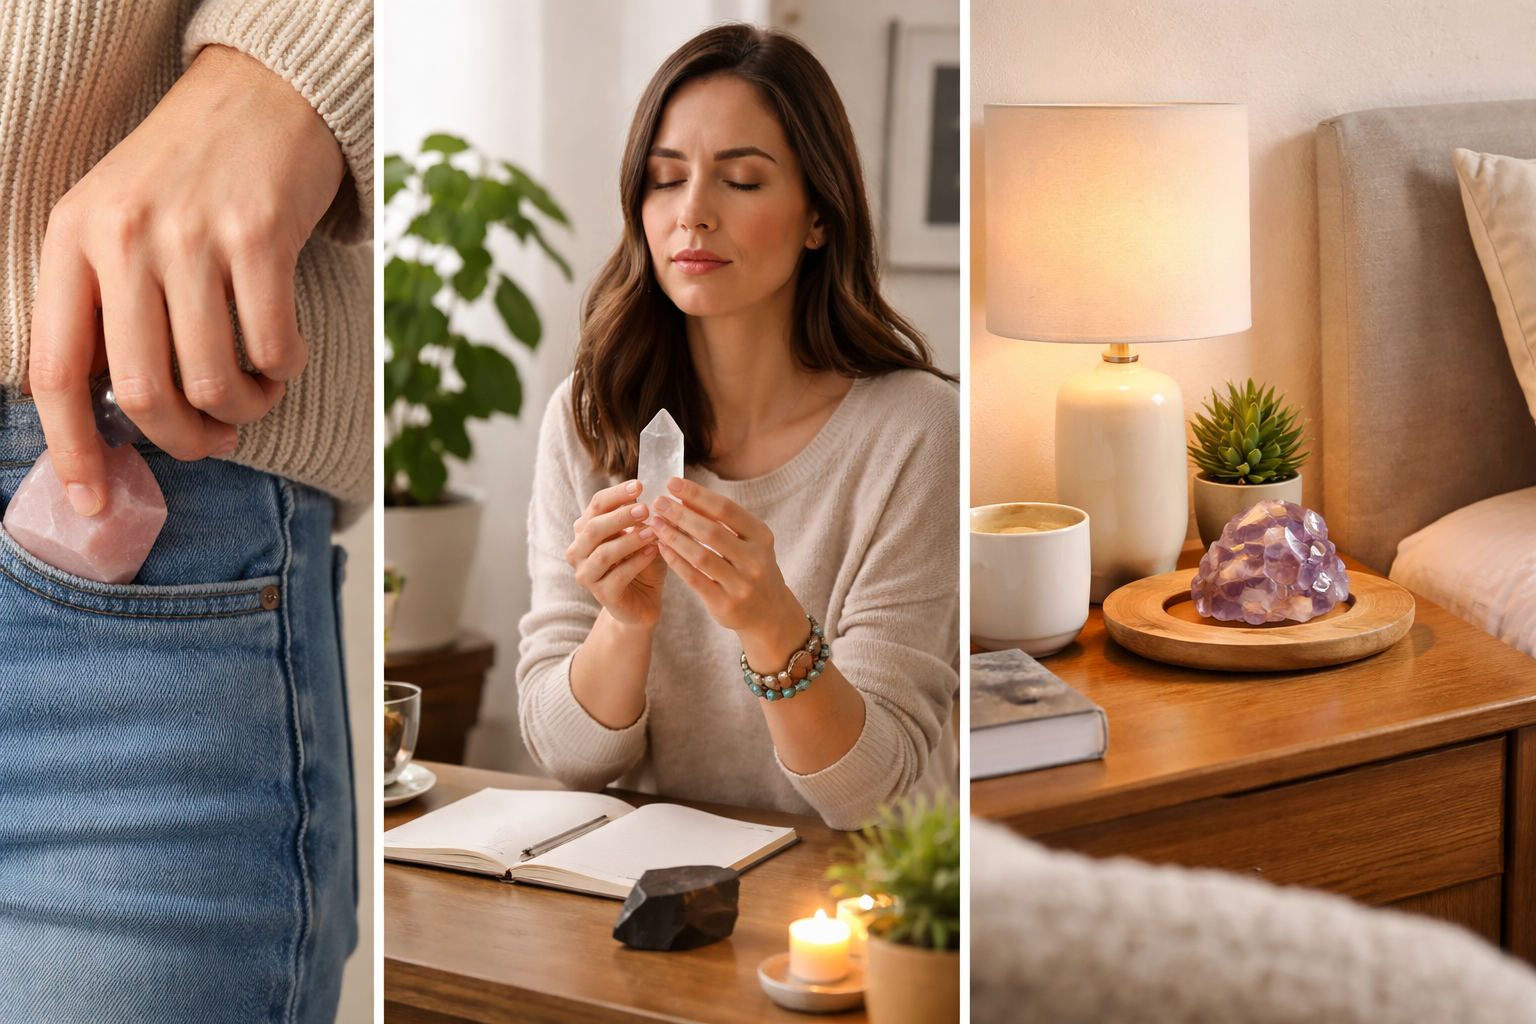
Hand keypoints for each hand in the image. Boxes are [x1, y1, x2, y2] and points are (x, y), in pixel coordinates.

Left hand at [27, 44, 345, 515]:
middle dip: (185, 442)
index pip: (57, 371)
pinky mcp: (260, 235)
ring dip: (243, 408)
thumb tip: (123, 419)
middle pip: (144, 392)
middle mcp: (123, 237)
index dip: (74, 449)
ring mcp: (193, 236)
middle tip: (212, 441)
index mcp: (71, 241)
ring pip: (212, 380)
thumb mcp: (116, 225)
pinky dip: (283, 371)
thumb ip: (107, 307)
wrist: (259, 97)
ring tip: (253, 394)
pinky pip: (272, 346)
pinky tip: (282, 356)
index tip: (95, 501)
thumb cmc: (188, 176)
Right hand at [566, 480, 665, 628]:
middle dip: (620, 516)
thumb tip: (657, 491)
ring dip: (630, 540)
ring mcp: (587, 575)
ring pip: (604, 553)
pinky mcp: (602, 595)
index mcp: (585, 531)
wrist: (643, 601)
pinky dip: (636, 562)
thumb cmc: (642, 562)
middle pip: (593, 528)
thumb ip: (642, 516)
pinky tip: (653, 551)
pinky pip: (618, 576)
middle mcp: (579, 552)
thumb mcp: (641, 534)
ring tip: (653, 532)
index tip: (639, 485)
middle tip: (646, 509)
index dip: (616, 494)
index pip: (596, 505)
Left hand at [649, 478, 807, 661]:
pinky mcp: (725, 604)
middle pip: (711, 531)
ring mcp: (741, 584)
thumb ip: (720, 520)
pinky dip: (676, 561)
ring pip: (700, 556)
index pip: (726, 509)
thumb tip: (684, 496)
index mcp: (762, 536)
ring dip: (674, 537)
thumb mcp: (747, 541)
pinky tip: (661, 547)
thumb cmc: (752, 567)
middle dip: (681, 514)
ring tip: (655, 523)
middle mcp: (755, 560)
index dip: (697, 494)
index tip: (673, 483)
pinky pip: (694, 579)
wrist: (769, 612)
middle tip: (658, 502)